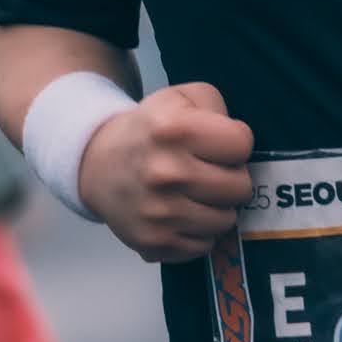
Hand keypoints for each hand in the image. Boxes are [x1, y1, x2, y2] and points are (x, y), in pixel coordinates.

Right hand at [79, 81, 254, 262]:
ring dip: (216, 207)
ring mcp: (158, 212)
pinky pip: (204, 244)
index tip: (219, 144)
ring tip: (195, 192)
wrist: (99, 165)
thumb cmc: (150, 130)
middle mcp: (164, 173)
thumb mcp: (182, 97)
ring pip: (226, 220)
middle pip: (240, 187)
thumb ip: (218, 108)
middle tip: (209, 170)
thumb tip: (240, 144)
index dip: (236, 143)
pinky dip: (199, 231)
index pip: (242, 144)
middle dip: (231, 177)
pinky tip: (183, 212)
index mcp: (174, 130)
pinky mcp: (154, 242)